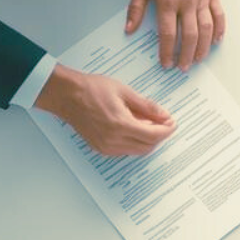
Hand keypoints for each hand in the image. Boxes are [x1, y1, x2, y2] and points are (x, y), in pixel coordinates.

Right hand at [33, 65, 175, 156]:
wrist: (67, 95)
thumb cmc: (92, 89)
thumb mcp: (124, 92)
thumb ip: (147, 106)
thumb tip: (164, 115)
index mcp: (120, 125)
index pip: (153, 136)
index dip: (166, 130)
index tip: (172, 123)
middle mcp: (113, 140)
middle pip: (147, 146)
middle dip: (159, 136)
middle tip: (163, 122)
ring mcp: (105, 147)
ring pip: (136, 150)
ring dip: (147, 140)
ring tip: (148, 122)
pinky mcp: (100, 148)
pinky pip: (124, 150)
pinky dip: (134, 141)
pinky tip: (134, 127)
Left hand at [127, 0, 225, 69]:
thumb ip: (136, 8)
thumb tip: (129, 29)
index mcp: (167, 0)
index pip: (168, 34)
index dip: (167, 52)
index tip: (166, 63)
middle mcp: (187, 1)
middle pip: (190, 36)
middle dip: (186, 55)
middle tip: (183, 67)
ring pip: (206, 29)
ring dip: (203, 48)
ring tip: (198, 59)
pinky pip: (219, 15)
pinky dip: (219, 30)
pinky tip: (216, 41)